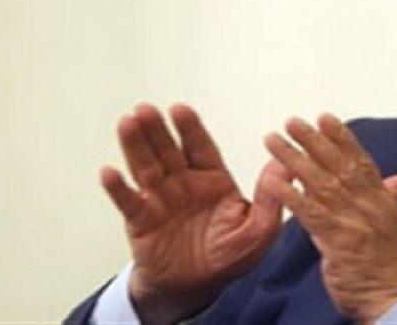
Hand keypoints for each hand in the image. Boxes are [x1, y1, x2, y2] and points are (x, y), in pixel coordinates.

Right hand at [100, 104, 286, 324]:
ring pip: (145, 167)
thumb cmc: (228, 257)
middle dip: (158, 129)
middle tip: (147, 109)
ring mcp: (159, 199)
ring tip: (128, 123)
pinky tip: (110, 172)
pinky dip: (118, 187)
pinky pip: (127, 202)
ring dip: (135, 145)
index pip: (200, 147)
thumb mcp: (259, 230)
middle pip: (168, 150)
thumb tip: (286, 166)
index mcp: (212, 180)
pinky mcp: (141, 220)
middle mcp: (183, 183)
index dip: (190, 128)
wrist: (197, 286)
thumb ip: (271, 198)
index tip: (180, 109)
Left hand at [262, 114, 396, 321]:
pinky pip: (309, 213)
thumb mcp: (392, 223)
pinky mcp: (336, 240)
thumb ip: (390, 196)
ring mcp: (352, 220)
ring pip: (320, 182)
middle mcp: (367, 204)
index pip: (360, 160)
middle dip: (314, 140)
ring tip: (275, 141)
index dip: (342, 137)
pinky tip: (274, 182)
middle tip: (293, 122)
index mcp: (380, 198)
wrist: (391, 296)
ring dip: (294, 159)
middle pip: (337, 164)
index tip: (325, 118)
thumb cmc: (388, 264)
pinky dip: (291, 195)